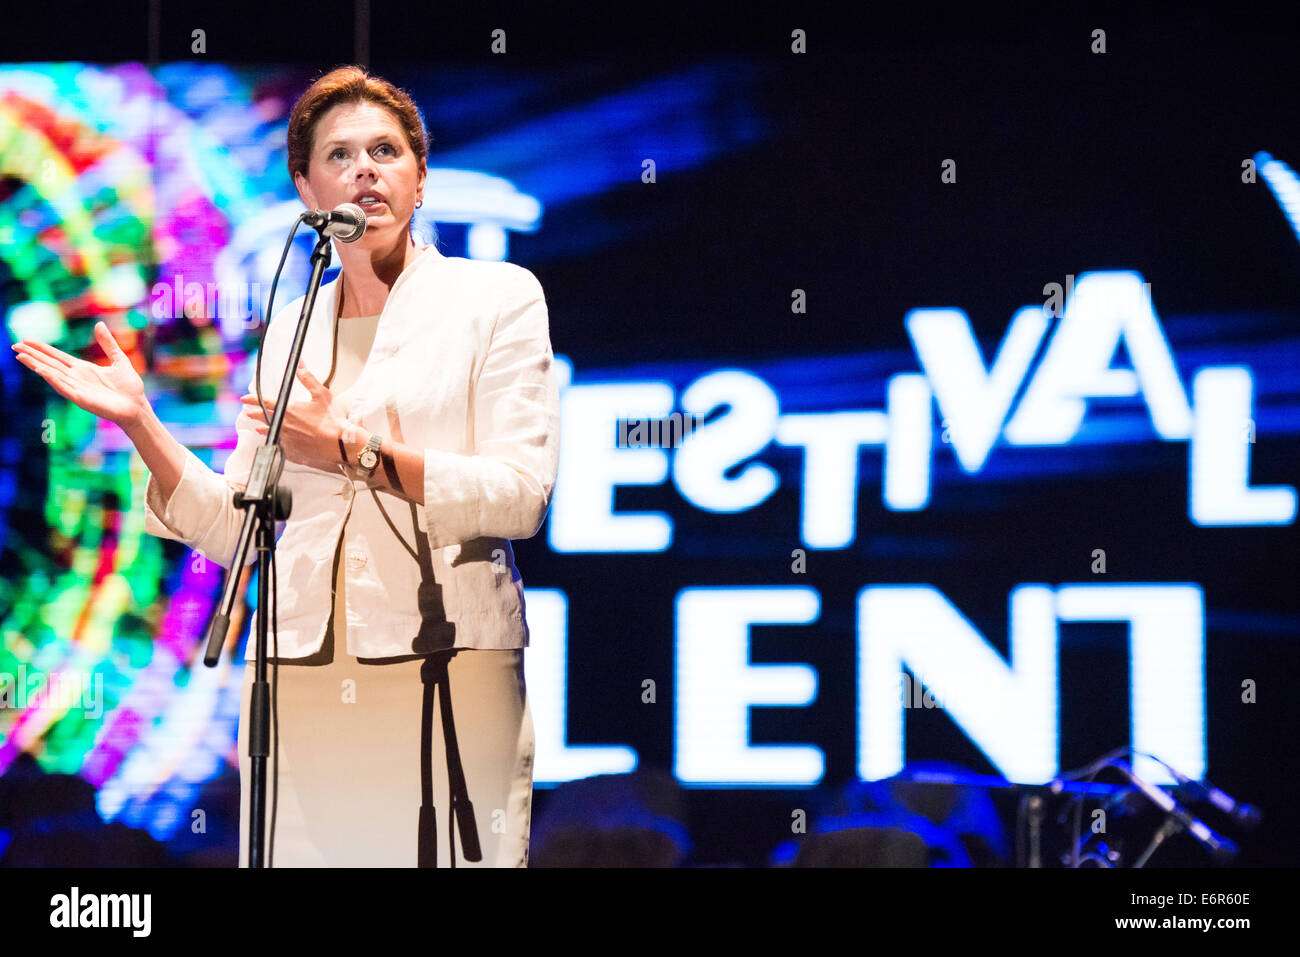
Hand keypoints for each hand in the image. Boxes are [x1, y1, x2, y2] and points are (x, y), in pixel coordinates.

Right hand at [10, 321, 148, 428]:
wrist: (137, 407)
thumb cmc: (129, 387)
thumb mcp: (119, 359)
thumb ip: (108, 343)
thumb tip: (99, 324)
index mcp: (83, 369)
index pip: (57, 357)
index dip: (42, 349)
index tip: (26, 340)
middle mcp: (76, 378)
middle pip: (49, 364)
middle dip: (33, 355)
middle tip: (15, 346)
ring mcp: (77, 389)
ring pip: (52, 375)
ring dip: (37, 366)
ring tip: (21, 356)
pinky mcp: (82, 399)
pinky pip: (64, 388)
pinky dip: (53, 379)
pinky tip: (42, 371)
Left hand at [240, 364, 350, 471]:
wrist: (340, 443)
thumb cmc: (332, 420)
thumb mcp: (321, 394)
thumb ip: (308, 378)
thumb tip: (299, 364)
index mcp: (290, 410)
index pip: (266, 402)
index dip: (253, 399)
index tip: (244, 398)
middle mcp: (285, 425)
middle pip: (265, 418)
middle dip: (256, 414)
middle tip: (248, 413)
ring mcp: (289, 439)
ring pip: (271, 433)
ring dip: (263, 429)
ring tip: (257, 429)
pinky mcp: (295, 450)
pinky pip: (281, 446)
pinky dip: (276, 442)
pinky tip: (276, 442)